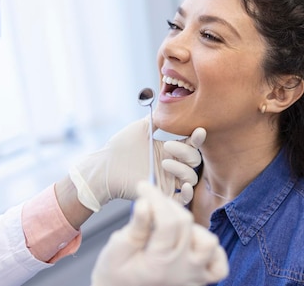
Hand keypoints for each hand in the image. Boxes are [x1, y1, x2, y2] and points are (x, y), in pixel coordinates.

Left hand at [69, 117, 203, 211]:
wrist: (105, 167)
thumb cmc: (120, 147)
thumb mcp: (140, 128)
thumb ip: (157, 119)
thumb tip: (168, 104)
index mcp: (169, 149)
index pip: (191, 144)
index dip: (198, 138)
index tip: (198, 131)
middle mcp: (172, 165)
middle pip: (194, 161)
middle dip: (186, 152)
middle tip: (166, 145)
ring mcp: (168, 181)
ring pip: (191, 178)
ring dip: (183, 170)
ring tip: (164, 164)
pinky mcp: (161, 194)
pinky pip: (182, 200)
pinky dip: (187, 194)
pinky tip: (182, 186)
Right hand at [91, 181, 228, 285]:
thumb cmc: (116, 272)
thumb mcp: (117, 249)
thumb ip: (136, 227)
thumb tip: (146, 203)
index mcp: (159, 263)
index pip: (167, 222)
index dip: (155, 197)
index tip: (143, 186)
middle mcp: (182, 271)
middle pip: (186, 224)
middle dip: (167, 205)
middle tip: (150, 201)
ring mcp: (194, 276)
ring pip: (208, 242)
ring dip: (191, 227)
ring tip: (169, 225)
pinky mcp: (201, 279)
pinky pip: (219, 263)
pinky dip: (210, 250)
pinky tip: (192, 241)